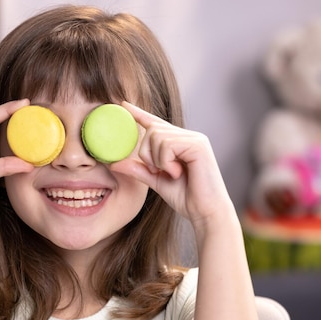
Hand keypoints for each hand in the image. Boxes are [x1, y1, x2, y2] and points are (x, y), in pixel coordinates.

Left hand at [111, 102, 232, 229]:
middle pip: (151, 131)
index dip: (139, 114)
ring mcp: (194, 139)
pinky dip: (166, 162)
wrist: (206, 212)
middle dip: (147, 154)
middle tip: (158, 171)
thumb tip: (114, 163)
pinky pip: (168, 145)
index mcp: (179, 142)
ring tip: (172, 173)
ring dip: (157, 160)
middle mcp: (188, 136)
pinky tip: (178, 172)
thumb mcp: (156, 181)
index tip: (123, 104)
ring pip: (157, 137)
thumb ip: (138, 170)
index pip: (156, 123)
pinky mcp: (198, 145)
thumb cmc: (187, 198)